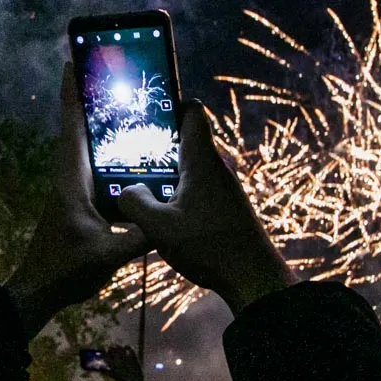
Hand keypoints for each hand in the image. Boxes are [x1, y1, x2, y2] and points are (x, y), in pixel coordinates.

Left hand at [6, 64, 148, 336]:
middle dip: (94, 100)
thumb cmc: (65, 270)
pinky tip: (134, 153)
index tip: (74, 61)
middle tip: (112, 71)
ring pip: (91, 148)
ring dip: (104, 126)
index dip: (73, 94)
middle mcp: (71, 177)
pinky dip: (113, 155)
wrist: (40, 292)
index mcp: (71, 179)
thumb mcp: (106, 255)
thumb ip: (138, 237)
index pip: (72, 126)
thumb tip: (167, 218)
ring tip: (128, 103)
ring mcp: (75, 189)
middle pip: (83, 128)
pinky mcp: (81, 202)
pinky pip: (100, 169)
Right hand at [104, 344, 146, 380]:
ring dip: (118, 347)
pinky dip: (128, 348)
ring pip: (121, 350)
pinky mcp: (133, 359)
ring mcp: (127, 359)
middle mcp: (119, 361)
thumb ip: (106, 372)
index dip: (104, 353)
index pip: (106, 357)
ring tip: (116, 346)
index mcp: (114, 366)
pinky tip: (126, 347)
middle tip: (110, 348)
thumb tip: (99, 369)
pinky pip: (131, 351)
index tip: (104, 352)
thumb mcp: (114, 377)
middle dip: (111, 349)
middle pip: (113, 351)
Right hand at [118, 102, 293, 314]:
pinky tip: (162, 212)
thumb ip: (135, 203)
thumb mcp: (159, 227)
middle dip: (158, 143)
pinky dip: (178, 191)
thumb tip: (127, 191)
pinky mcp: (225, 205)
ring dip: (166, 172)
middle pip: (185, 139)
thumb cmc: (210, 248)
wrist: (253, 277)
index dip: (170, 103)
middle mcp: (216, 167)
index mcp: (201, 160)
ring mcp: (223, 186)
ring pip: (190, 166)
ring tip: (139, 185)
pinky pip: (197, 186)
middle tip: (128, 152)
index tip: (146, 110)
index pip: (191, 111)